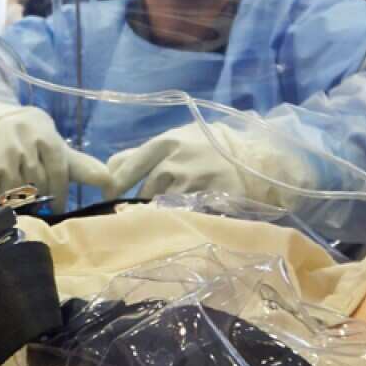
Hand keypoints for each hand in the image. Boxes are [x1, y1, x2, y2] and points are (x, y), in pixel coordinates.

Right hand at [0, 99, 111, 206]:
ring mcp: (1, 157)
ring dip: (19, 202)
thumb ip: (76, 163)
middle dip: (41, 197)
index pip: (60, 171)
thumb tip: (109, 181)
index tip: (59, 208)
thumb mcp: (48, 140)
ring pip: (19, 194)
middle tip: (37, 204)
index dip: (62, 194)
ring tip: (17, 200)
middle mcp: (23, 141)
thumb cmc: (22, 135)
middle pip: (40, 184)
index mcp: (44, 133)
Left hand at [103, 120, 310, 207]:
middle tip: (136, 215)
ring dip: (157, 217)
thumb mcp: (177, 138)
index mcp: (163, 144)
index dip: (113, 187)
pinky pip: (182, 219)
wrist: (256, 159)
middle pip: (141, 193)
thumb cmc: (210, 147)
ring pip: (159, 209)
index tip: (111, 198)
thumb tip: (109, 170)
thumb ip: (143, 154)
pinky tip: (179, 227)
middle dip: (138, 205)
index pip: (123, 169)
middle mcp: (173, 164)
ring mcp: (191, 186)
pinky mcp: (207, 205)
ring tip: (158, 224)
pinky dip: (178, 224)